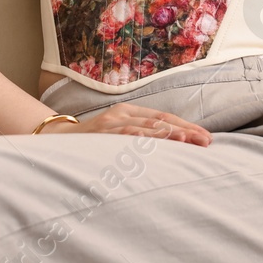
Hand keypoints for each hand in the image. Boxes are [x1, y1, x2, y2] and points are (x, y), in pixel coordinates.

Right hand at [39, 104, 211, 145]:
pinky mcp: (99, 133)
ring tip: (187, 140)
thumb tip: (173, 149)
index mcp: (130, 113)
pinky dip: (141, 139)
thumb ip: (140, 140)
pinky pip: (123, 136)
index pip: (166, 119)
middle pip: (161, 121)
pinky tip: (155, 143)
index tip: (208, 139)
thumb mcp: (118, 138)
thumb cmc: (92, 144)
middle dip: (186, 132)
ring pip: (145, 127)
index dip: (187, 128)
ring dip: (168, 134)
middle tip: (207, 142)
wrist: (55, 143)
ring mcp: (111, 123)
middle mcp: (122, 114)